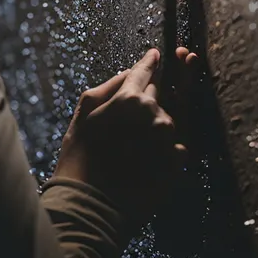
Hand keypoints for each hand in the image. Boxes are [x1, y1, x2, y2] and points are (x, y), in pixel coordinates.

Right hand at [52, 47, 198, 232]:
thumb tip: (128, 73)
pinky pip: (176, 147)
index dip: (150, 62)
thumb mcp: (85, 113)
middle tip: (132, 109)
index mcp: (129, 97)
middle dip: (149, 97)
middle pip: (157, 95)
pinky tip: (143, 159)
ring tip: (130, 146)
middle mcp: (154, 113)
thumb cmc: (81, 155)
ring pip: (166, 121)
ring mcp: (168, 139)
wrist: (92, 204)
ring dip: (154, 126)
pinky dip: (164, 149)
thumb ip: (108, 87)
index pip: (144, 71)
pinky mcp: (176, 163)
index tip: (155, 54)